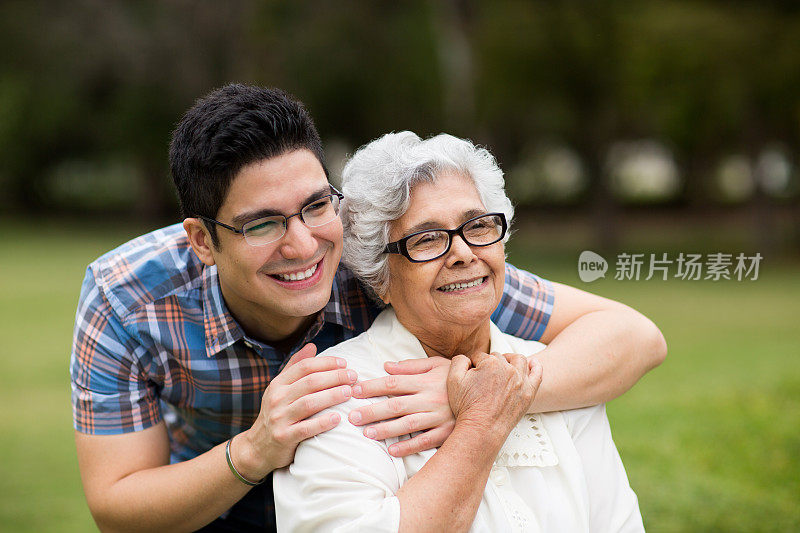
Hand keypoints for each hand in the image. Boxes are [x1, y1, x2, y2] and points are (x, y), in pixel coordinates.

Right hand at [235, 343, 357, 477]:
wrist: (258, 447)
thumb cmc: (277, 414)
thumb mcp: (281, 389)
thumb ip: (295, 367)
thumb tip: (312, 345)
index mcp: (278, 384)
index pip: (304, 367)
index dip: (326, 362)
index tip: (344, 363)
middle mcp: (277, 398)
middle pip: (310, 382)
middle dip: (334, 377)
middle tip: (353, 376)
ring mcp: (279, 418)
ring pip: (309, 403)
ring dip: (332, 396)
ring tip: (349, 392)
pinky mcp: (284, 437)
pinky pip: (306, 428)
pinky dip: (323, 422)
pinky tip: (338, 418)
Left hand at [348, 357, 454, 456]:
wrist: (489, 392)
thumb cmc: (458, 377)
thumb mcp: (437, 364)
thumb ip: (411, 366)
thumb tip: (386, 367)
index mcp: (425, 381)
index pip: (393, 383)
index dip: (373, 387)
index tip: (355, 391)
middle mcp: (430, 399)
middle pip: (396, 404)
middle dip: (373, 410)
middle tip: (353, 416)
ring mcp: (439, 417)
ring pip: (408, 424)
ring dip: (386, 430)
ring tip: (367, 433)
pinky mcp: (447, 432)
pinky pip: (426, 441)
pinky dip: (409, 447)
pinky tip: (392, 450)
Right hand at [447, 352, 541, 440]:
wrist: (482, 429)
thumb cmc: (467, 406)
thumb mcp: (453, 380)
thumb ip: (459, 361)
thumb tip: (468, 357)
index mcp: (490, 363)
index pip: (481, 356)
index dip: (474, 365)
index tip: (471, 376)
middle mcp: (508, 369)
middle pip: (499, 358)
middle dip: (490, 364)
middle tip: (484, 378)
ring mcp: (521, 380)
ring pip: (519, 360)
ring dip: (510, 360)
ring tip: (504, 366)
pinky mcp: (529, 392)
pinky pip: (537, 374)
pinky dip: (535, 366)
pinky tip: (532, 363)